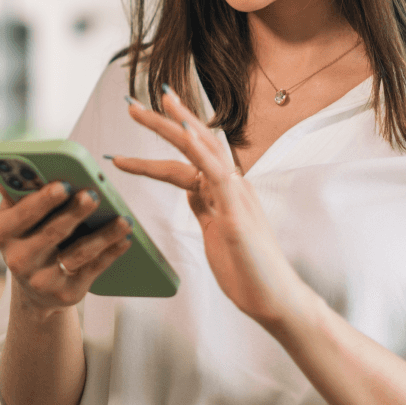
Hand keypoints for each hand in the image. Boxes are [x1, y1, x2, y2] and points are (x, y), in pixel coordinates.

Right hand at [0, 181, 132, 312]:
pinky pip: (93, 269)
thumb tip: (12, 169)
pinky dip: (111, 253)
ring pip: (78, 253)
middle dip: (75, 213)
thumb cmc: (29, 238)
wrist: (34, 288)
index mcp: (3, 232)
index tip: (64, 184)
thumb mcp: (16, 218)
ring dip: (103, 235)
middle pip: (52, 233)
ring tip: (123, 219)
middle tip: (94, 195)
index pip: (23, 214)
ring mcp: (42, 279)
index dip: (44, 200)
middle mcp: (19, 258)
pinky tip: (125, 238)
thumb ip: (18, 193)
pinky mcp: (66, 292)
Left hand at [109, 87, 312, 325]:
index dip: (165, 135)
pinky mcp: (237, 212)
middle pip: (194, 142)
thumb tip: (190, 189)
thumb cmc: (247, 269)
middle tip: (131, 105)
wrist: (274, 300)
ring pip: (202, 149)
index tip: (143, 116)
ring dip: (172, 126)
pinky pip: (216, 173)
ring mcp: (236, 195)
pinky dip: (199, 150)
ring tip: (143, 111)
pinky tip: (183, 133)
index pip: (189, 155)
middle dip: (162, 121)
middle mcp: (231, 185)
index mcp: (224, 189)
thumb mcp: (216, 231)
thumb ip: (204, 207)